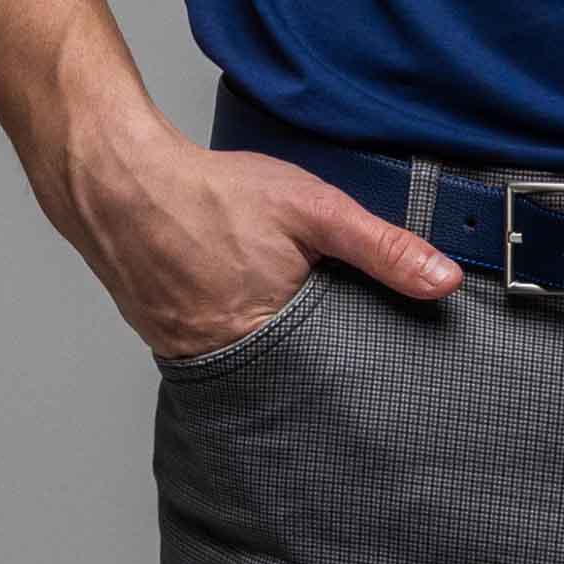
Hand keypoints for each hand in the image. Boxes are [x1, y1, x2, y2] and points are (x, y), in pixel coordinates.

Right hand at [83, 126, 463, 363]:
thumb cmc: (211, 194)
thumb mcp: (314, 210)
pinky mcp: (167, 342)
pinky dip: (232, 338)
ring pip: (253, 370)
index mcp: (272, 337)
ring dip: (274, 353)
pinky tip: (237, 309)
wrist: (120, 182)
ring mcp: (192, 356)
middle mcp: (229, 358)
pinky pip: (214, 355)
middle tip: (328, 343)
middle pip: (293, 380)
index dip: (356, 371)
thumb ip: (381, 247)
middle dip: (316, 367)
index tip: (373, 366)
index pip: (334, 377)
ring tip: (284, 325)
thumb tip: (443, 280)